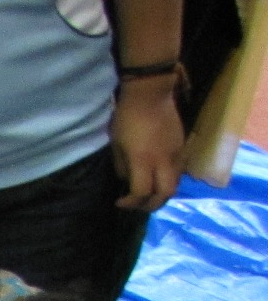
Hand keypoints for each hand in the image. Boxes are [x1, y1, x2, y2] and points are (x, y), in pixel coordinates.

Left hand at [111, 77, 183, 211]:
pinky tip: (158, 179)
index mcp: (144, 160)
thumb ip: (122, 167)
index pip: (142, 192)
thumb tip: (128, 180)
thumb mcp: (117, 145)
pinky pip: (179, 171)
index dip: (131, 203)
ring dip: (162, 194)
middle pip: (165, 194)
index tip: (119, 201)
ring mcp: (177, 153)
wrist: (151, 93)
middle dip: (151, 205)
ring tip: (149, 196)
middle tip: (138, 206)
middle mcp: (164, 160)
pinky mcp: (183, 146)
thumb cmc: (127, 118)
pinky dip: (169, 181)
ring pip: (175, 184)